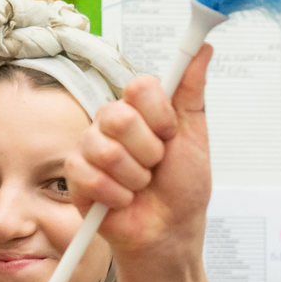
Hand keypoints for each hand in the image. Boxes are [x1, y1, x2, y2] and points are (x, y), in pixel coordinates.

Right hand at [66, 42, 216, 261]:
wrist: (170, 231)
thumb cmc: (183, 187)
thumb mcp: (194, 136)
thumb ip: (191, 91)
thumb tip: (203, 49)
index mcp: (140, 109)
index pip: (139, 87)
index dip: (159, 115)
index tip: (170, 134)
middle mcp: (112, 123)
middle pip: (120, 117)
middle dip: (150, 150)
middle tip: (156, 165)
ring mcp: (91, 147)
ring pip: (107, 149)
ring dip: (136, 177)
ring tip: (142, 185)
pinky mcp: (76, 175)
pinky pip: (91, 176)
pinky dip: (118, 195)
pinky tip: (124, 199)